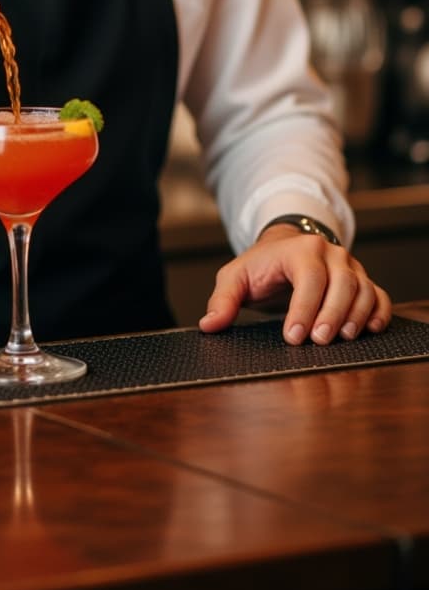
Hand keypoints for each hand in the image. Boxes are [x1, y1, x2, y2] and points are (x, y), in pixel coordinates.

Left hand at [198, 224, 391, 345]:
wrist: (285, 247)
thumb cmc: (261, 266)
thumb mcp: (236, 277)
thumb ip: (223, 300)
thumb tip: (209, 325)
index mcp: (300, 249)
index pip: (309, 278)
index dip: (304, 308)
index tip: (293, 336)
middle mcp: (331, 254)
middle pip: (342, 283)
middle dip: (331, 314)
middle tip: (319, 341)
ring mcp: (350, 266)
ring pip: (364, 290)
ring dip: (356, 316)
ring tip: (343, 339)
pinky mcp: (363, 281)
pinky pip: (379, 295)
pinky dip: (379, 313)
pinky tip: (370, 330)